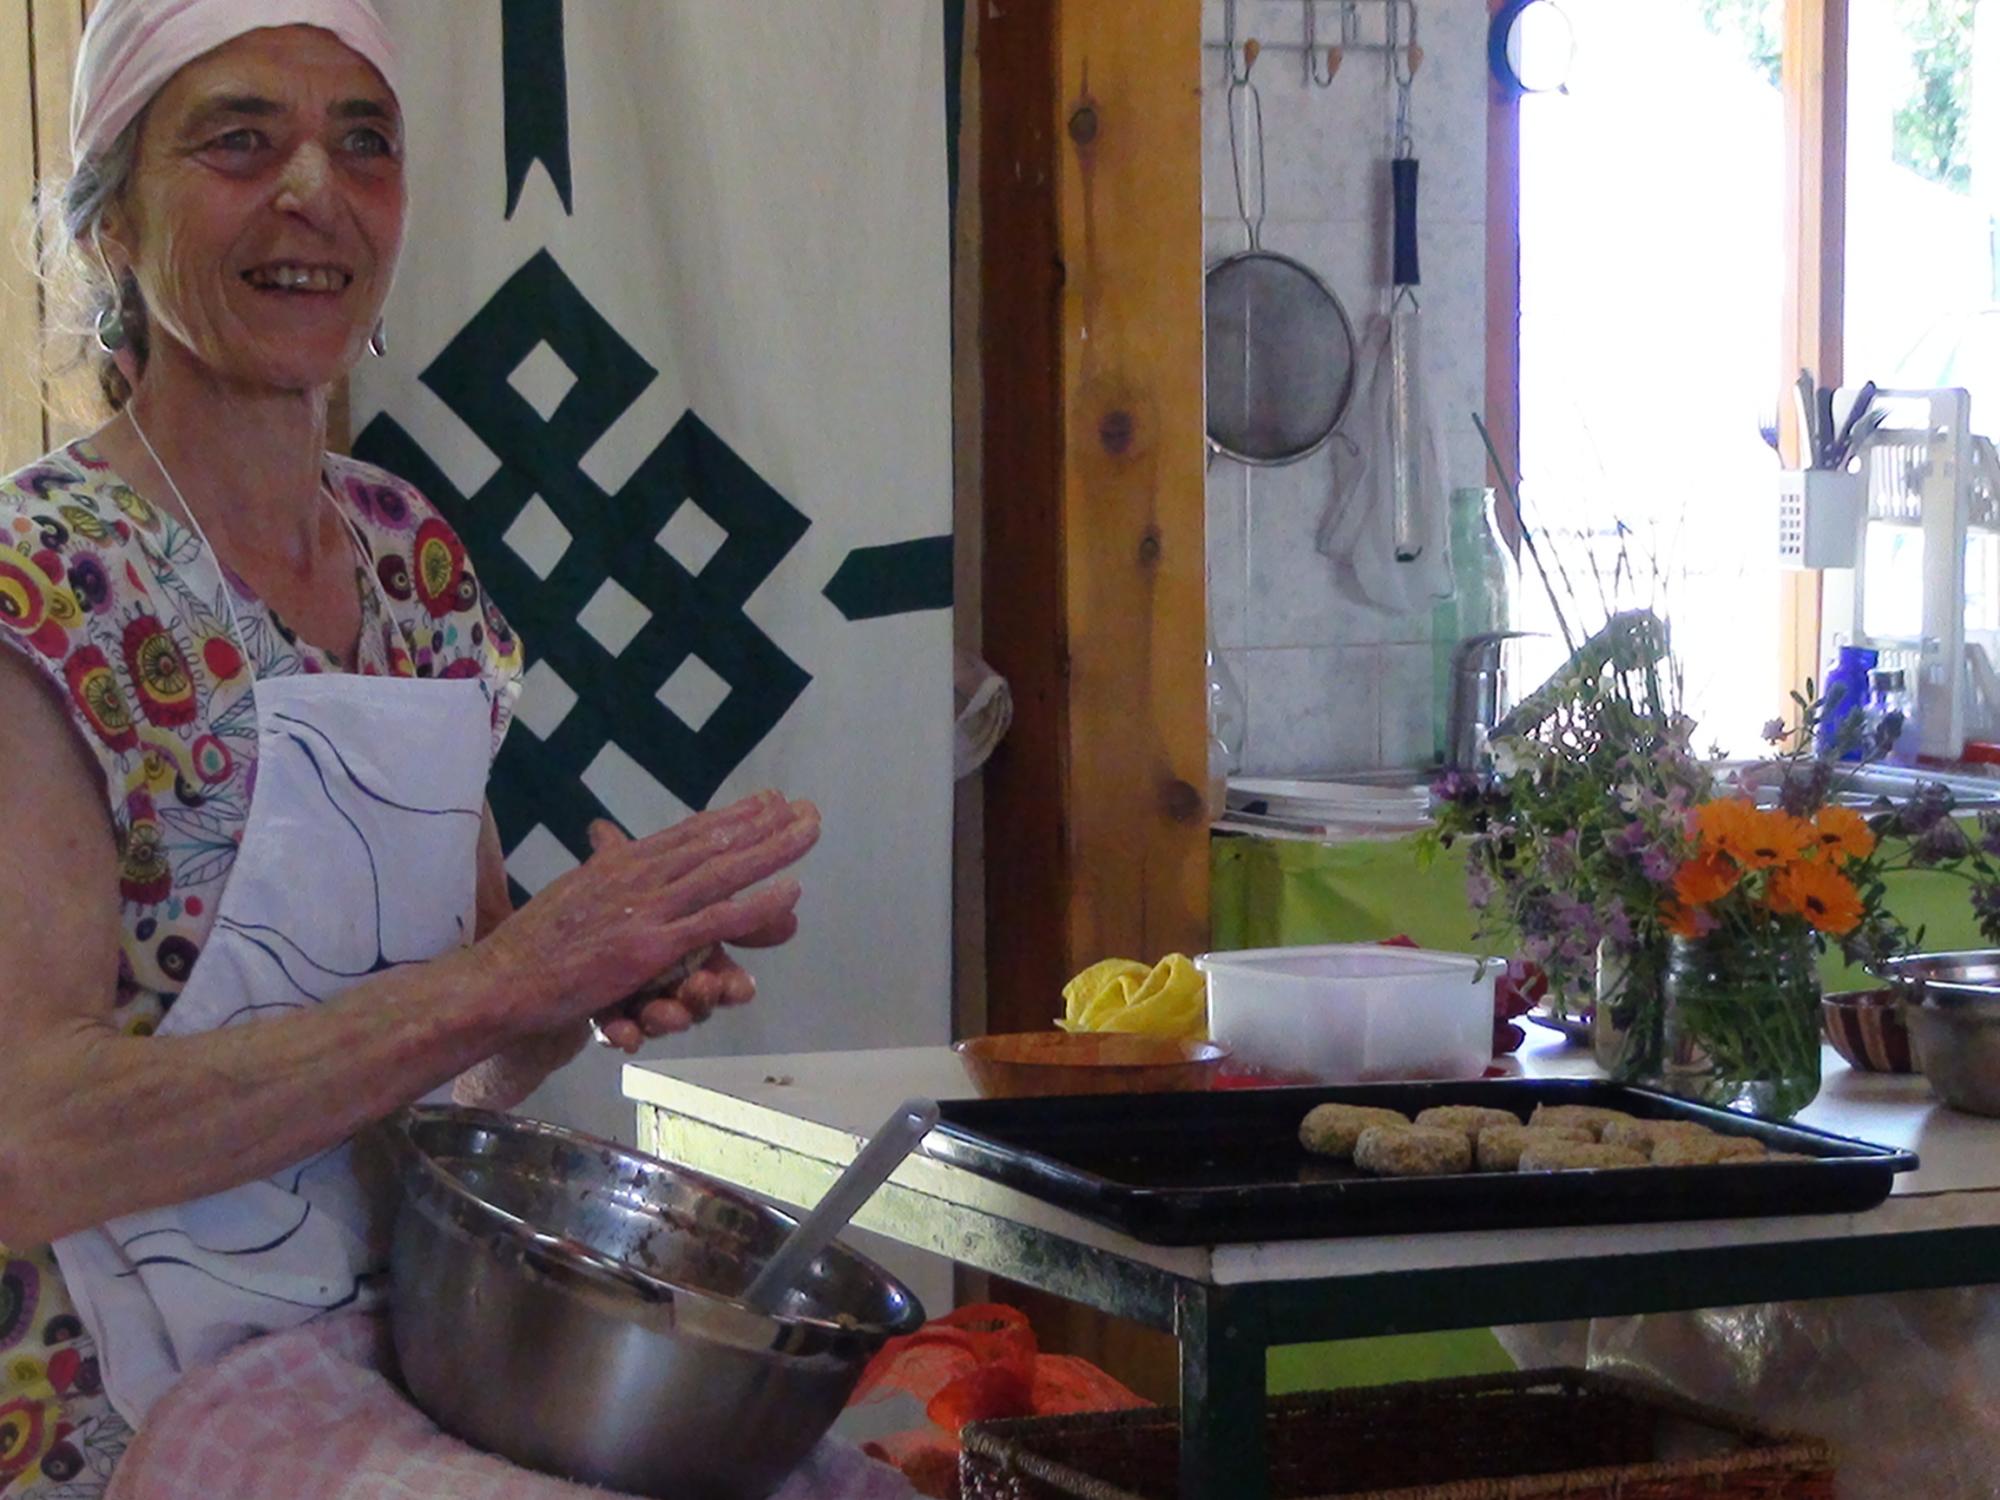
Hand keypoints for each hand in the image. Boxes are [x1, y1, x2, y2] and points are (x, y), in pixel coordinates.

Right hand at [470, 791, 819, 1040]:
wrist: (501, 979)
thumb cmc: (533, 944)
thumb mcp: (574, 895)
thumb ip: (603, 872)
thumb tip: (609, 841)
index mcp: (621, 864)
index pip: (688, 833)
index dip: (732, 816)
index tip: (769, 800)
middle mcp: (638, 876)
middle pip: (713, 841)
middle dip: (765, 822)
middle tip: (808, 807)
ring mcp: (647, 910)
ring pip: (723, 870)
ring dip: (772, 848)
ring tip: (809, 830)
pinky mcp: (651, 947)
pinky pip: (715, 921)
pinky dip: (756, 904)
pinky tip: (790, 891)